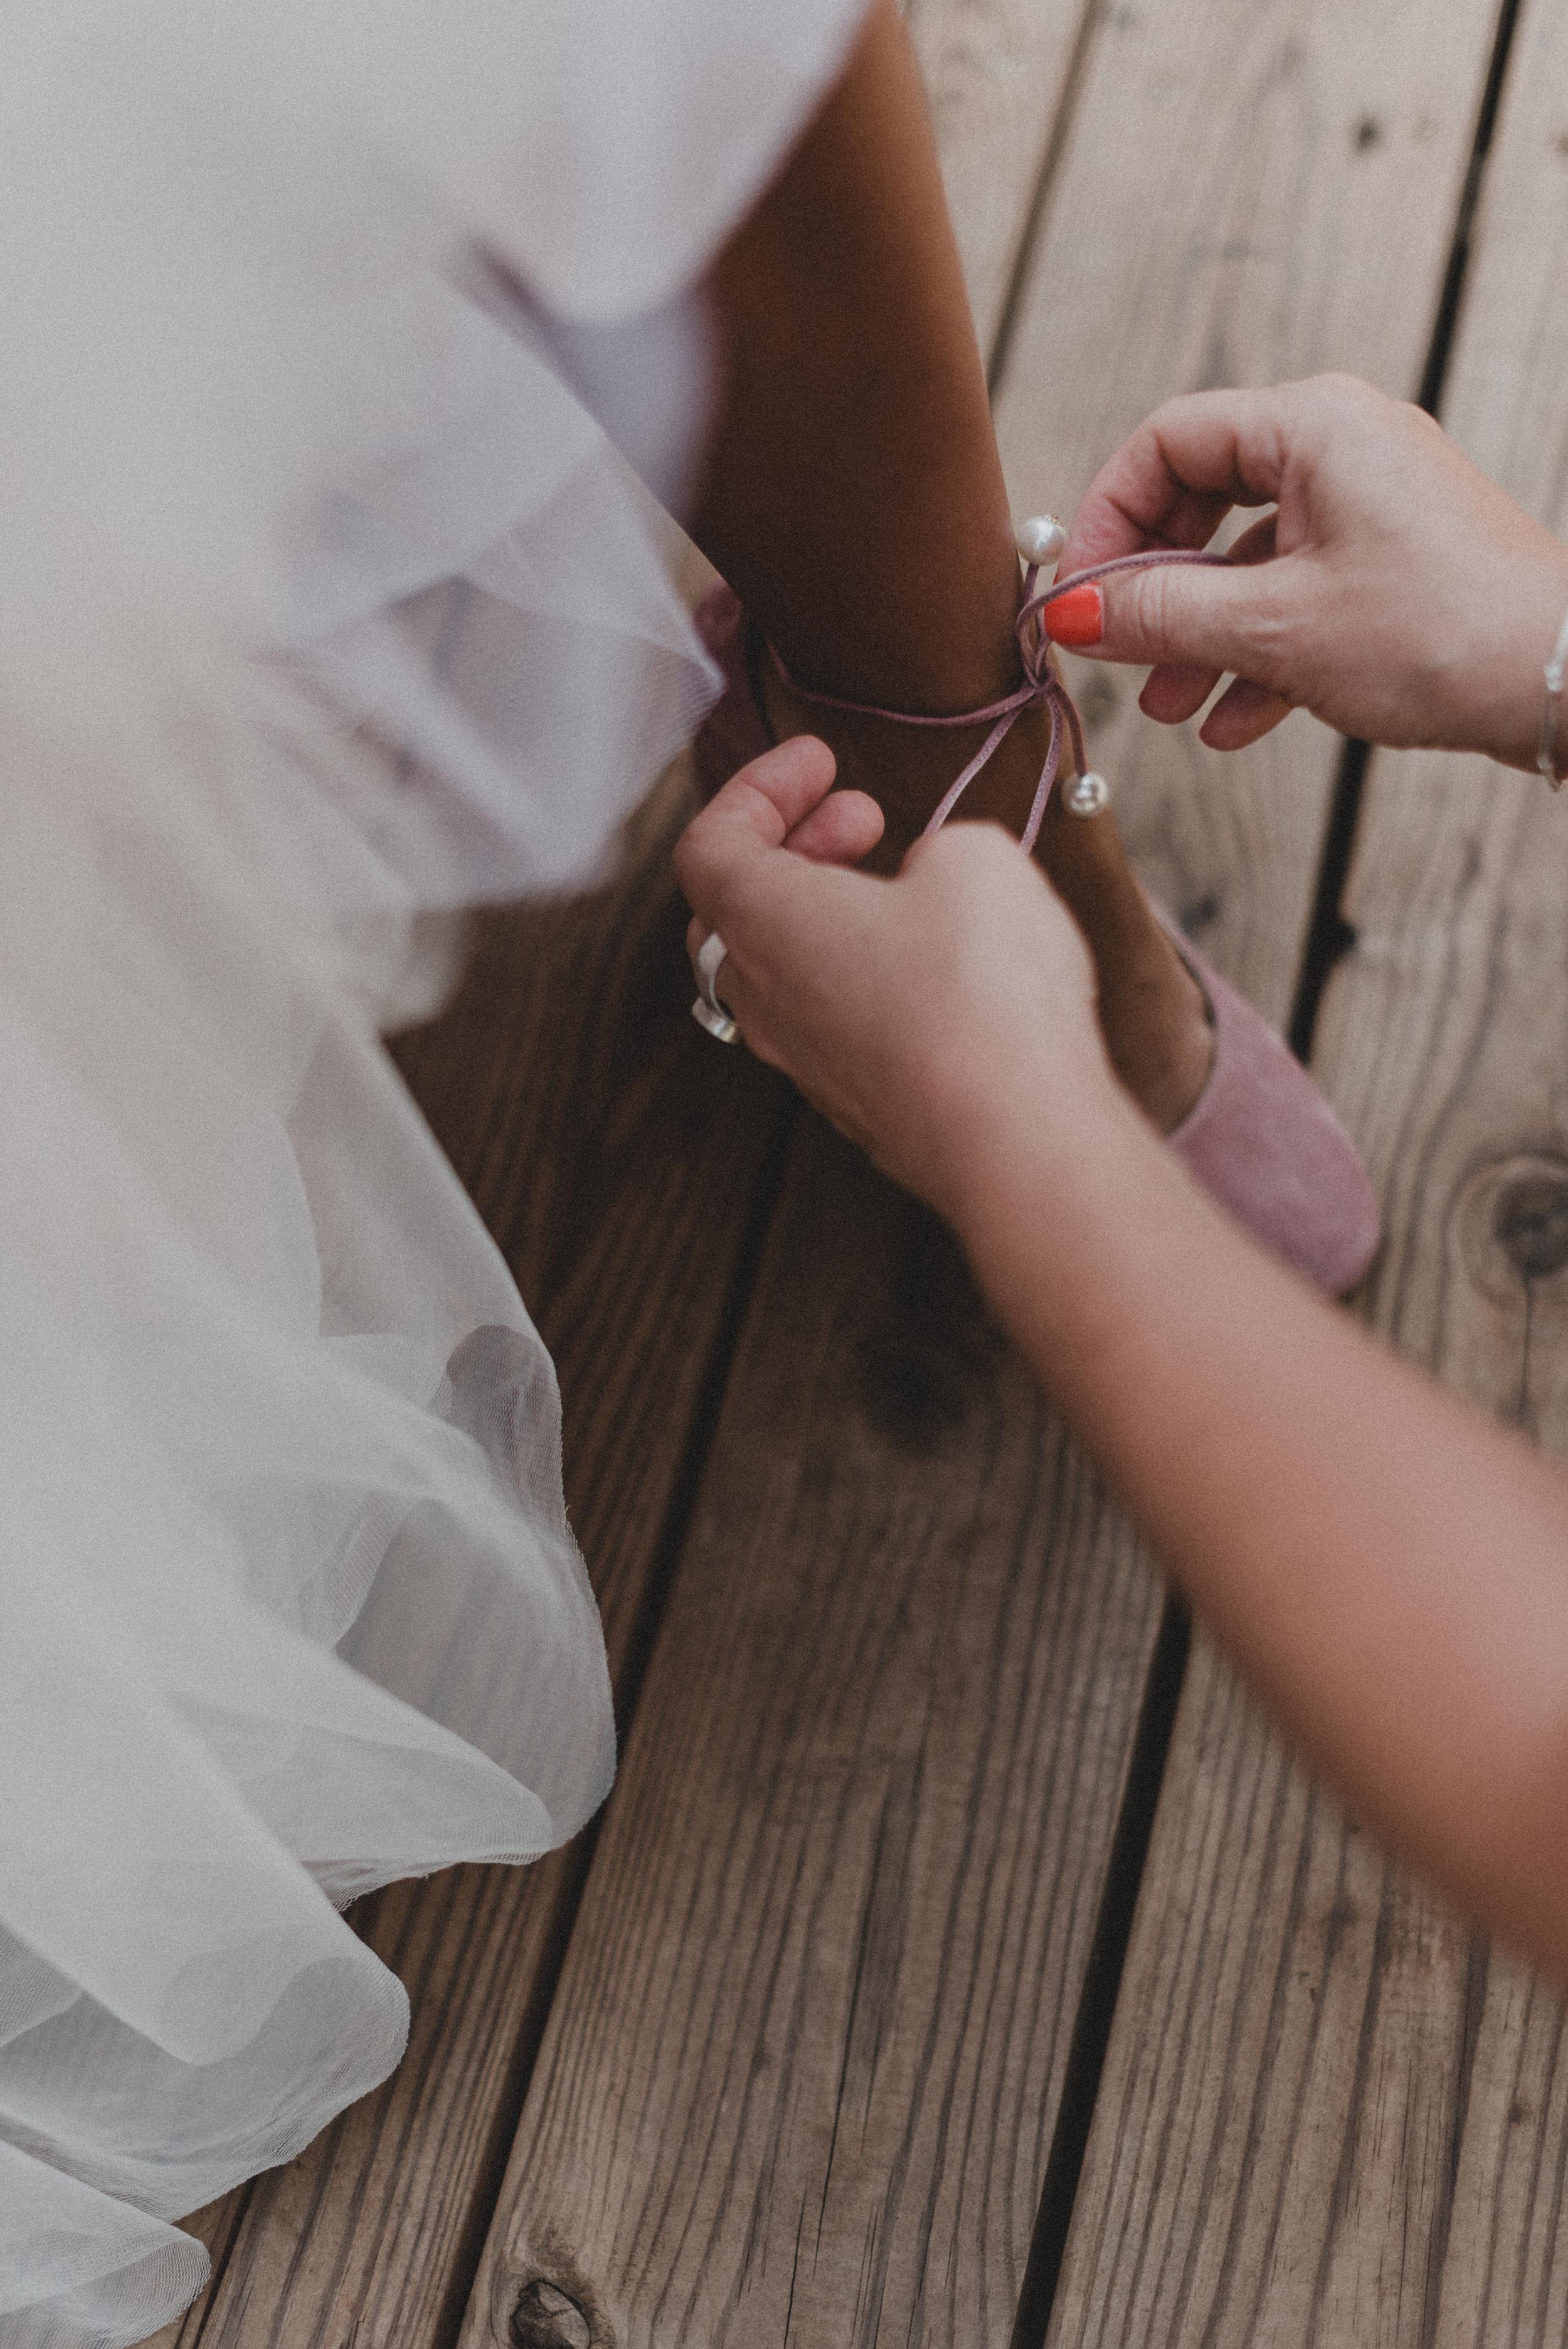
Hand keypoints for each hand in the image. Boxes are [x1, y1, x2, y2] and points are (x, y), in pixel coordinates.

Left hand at [673, 736, 1120, 1222]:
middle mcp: (765, 999)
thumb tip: (937, 879)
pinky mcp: (859, 1107)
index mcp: (762, 923)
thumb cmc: (982, 995)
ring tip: (908, 885)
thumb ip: (942, 849)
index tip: (818, 761)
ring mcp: (809, 1063)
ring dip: (832, 914)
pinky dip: (866, 977)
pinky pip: (837, 1026)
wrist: (1017, 1138)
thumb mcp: (975, 860)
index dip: (756, 789)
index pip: (709, 845)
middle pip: (735, 911)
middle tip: (860, 814)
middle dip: (795, 847)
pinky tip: (939, 968)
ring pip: (785, 974)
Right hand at [1050, 374, 1567, 768]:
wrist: (1563, 681)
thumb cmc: (1436, 634)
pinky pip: (1298, 598)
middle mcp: (1341, 450)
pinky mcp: (1392, 566)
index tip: (1078, 596)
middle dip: (1154, 591)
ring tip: (1169, 709)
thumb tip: (1072, 613)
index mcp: (1312, 426)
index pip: (1167, 443)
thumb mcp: (1273, 628)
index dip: (1108, 518)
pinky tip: (1234, 723)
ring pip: (1248, 563)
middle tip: (1117, 655)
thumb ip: (1161, 615)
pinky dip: (1257, 656)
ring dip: (1200, 639)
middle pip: (1202, 503)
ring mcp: (1371, 509)